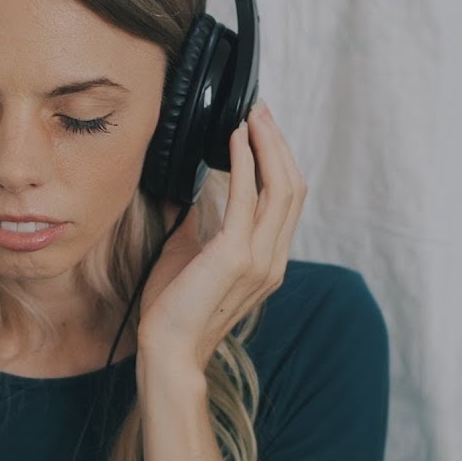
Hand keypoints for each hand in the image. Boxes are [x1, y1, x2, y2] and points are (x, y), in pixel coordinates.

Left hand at [137, 101, 306, 370]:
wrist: (168, 349)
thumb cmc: (173, 309)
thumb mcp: (188, 256)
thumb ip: (200, 226)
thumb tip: (194, 196)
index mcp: (267, 260)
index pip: (287, 201)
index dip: (279, 161)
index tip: (261, 130)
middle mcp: (272, 258)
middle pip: (293, 188)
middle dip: (278, 144)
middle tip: (260, 111)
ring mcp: (260, 258)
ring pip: (281, 188)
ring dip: (267, 145)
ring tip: (252, 116)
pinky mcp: (237, 256)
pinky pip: (249, 198)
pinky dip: (245, 163)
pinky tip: (235, 140)